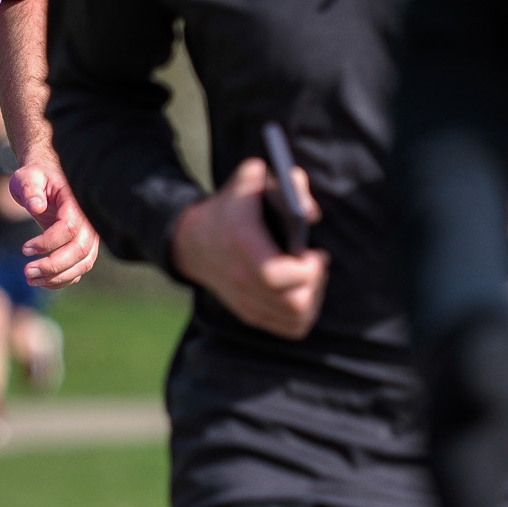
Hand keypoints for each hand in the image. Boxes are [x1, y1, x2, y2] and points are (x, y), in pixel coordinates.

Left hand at [9, 152, 99, 287]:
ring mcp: (89, 234)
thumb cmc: (36, 177)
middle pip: (80, 250)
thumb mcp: (28, 178)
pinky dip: (64, 279)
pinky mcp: (83, 245)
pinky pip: (80, 268)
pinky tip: (42, 282)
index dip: (48, 242)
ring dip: (59, 276)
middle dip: (54, 265)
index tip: (24, 249)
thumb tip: (36, 206)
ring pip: (83, 263)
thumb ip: (30, 189)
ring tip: (31, 280)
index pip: (69, 228)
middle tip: (27, 272)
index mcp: (76, 202)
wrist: (48, 178)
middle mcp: (88, 220)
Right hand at [169, 155, 328, 338]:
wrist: (192, 240)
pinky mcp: (249, 313)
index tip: (314, 252)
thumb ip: (288, 184)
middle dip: (315, 283)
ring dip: (313, 298)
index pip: (278, 276)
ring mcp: (244, 299)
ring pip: (296, 318)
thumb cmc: (232, 205)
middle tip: (314, 263)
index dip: (307, 270)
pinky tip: (302, 291)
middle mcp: (241, 277)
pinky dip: (304, 313)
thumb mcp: (252, 179)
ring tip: (309, 276)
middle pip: (294, 303)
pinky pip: (290, 327)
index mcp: (242, 242)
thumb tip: (312, 213)